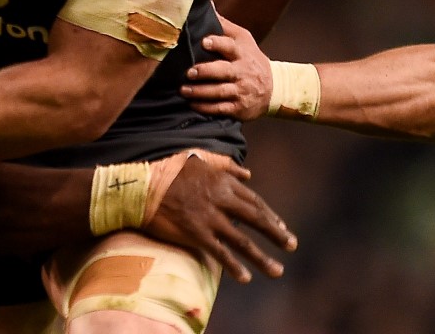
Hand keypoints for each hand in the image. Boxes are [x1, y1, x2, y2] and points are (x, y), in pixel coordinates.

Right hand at [143, 149, 296, 282]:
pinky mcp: (196, 234)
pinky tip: (245, 277)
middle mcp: (221, 200)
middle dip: (276, 234)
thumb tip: (248, 173)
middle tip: (291, 245)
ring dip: (262, 257)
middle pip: (256, 219)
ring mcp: (210, 219)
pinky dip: (234, 266)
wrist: (142, 187)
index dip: (270, 215)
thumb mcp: (200, 158)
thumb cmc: (168, 170)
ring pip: (242, 241)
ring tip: (277, 270)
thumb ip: (226, 165)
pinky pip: (220, 253)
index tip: (281, 227)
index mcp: (223, 182)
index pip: (254, 201)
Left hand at [181, 15, 272, 119]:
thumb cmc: (252, 60)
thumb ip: (225, 26)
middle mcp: (242, 72)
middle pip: (223, 71)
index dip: (218, 43)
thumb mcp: (244, 40)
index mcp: (242, 53)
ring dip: (200, 92)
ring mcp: (241, 91)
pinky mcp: (239, 107)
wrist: (274, 89)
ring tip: (183, 90)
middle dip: (205, 72)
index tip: (204, 41)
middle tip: (188, 72)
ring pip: (219, 92)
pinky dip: (205, 107)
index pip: (230, 46)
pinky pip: (220, 108)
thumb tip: (208, 5)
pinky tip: (192, 104)